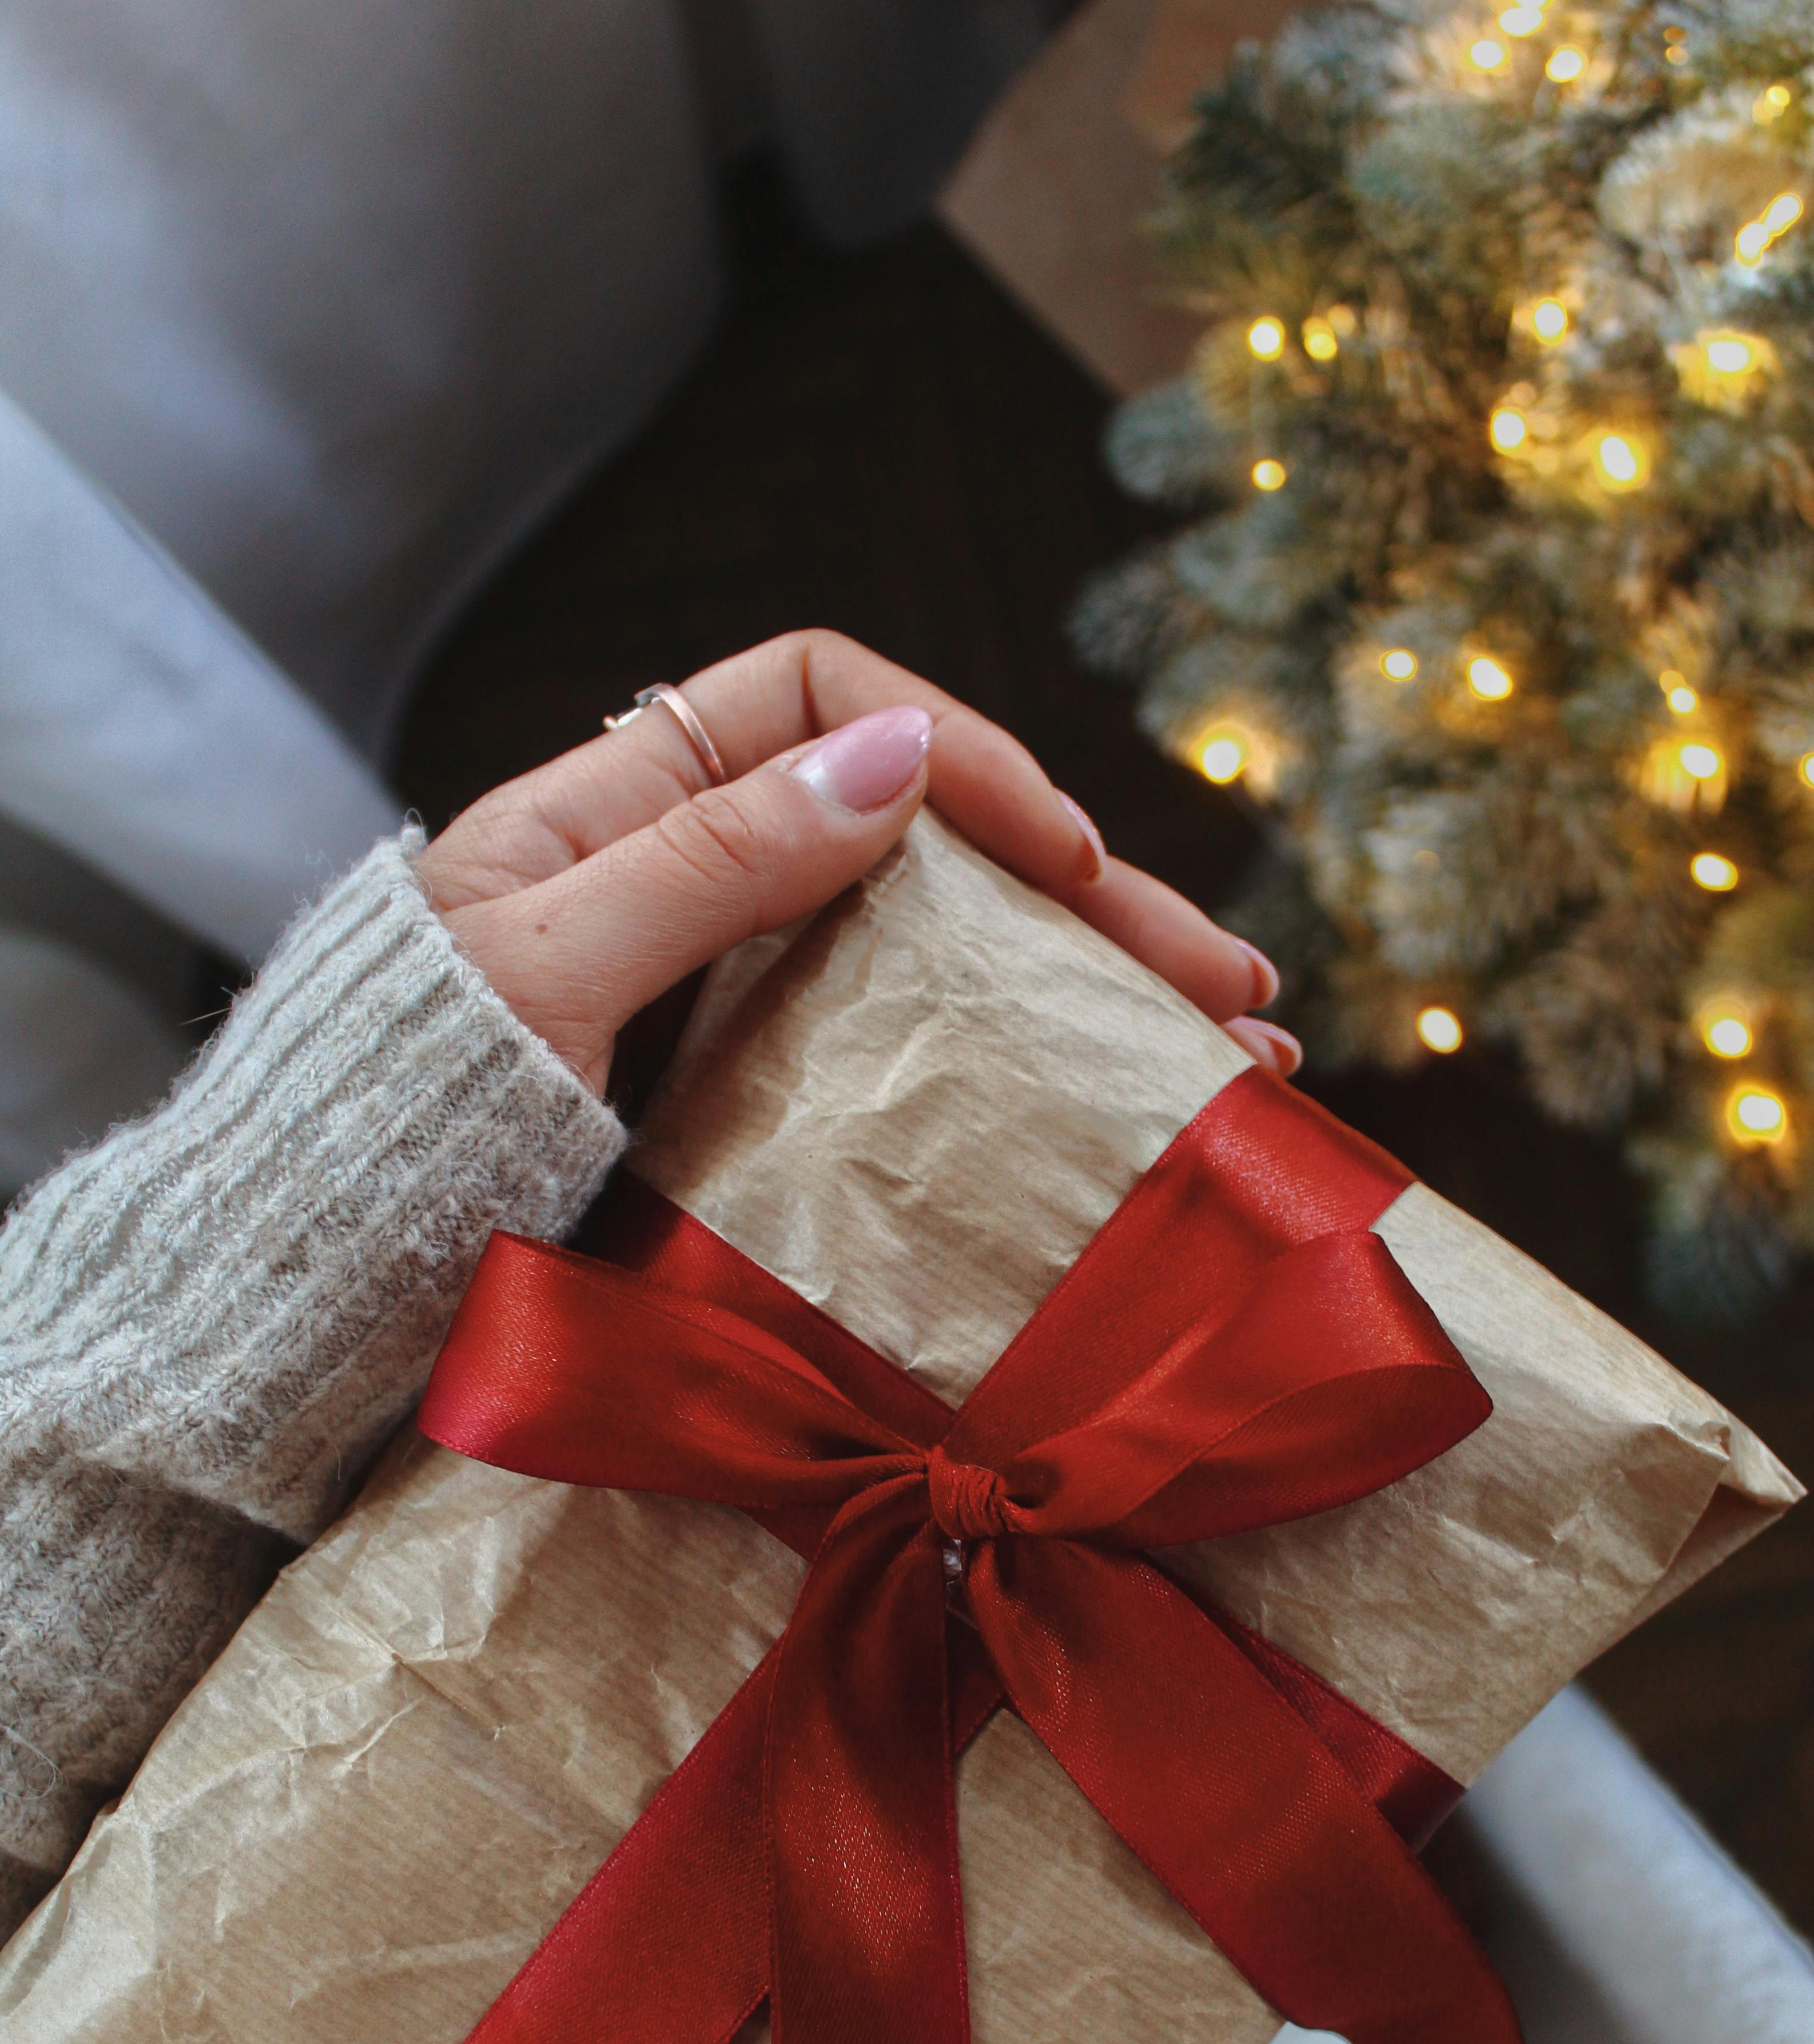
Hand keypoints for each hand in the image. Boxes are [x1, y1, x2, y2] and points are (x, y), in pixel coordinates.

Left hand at [419, 630, 1298, 1095]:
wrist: (307, 1295)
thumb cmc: (384, 1128)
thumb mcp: (536, 969)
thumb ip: (705, 862)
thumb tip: (892, 758)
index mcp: (621, 809)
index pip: (818, 700)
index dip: (950, 752)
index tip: (1055, 861)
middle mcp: (690, 893)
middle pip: (920, 844)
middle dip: (1086, 900)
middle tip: (1226, 981)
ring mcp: (726, 1010)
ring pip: (937, 962)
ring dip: (1085, 997)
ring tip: (1229, 1056)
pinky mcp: (744, 1118)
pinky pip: (899, 1066)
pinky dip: (1012, 1079)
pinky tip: (1106, 1115)